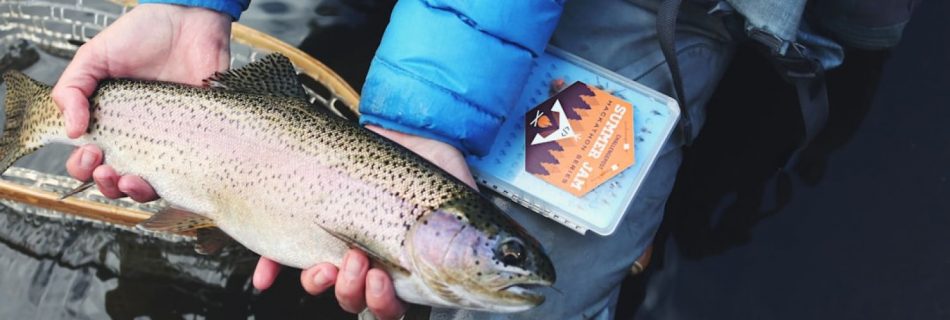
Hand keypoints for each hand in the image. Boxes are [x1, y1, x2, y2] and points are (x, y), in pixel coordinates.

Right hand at [56, 4, 230, 200]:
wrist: (190, 22)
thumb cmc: (144, 35)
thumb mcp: (95, 56)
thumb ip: (73, 89)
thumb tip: (71, 131)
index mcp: (110, 122)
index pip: (90, 160)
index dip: (83, 167)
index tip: (89, 151)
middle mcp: (138, 137)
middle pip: (116, 181)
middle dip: (105, 184)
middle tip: (106, 167)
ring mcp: (169, 140)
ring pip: (150, 185)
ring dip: (134, 192)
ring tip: (130, 179)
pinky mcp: (198, 140)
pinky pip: (188, 173)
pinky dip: (174, 183)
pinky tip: (164, 174)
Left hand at [253, 125, 476, 319]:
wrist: (401, 123)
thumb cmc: (434, 160)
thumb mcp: (461, 196)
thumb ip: (471, 233)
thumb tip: (490, 259)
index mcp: (410, 266)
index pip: (397, 307)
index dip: (385, 306)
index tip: (382, 282)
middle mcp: (374, 261)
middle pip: (358, 302)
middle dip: (353, 292)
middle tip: (358, 263)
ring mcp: (341, 244)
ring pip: (325, 283)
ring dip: (321, 281)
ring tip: (327, 259)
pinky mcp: (312, 224)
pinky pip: (283, 256)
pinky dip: (272, 268)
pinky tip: (266, 274)